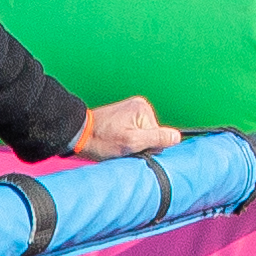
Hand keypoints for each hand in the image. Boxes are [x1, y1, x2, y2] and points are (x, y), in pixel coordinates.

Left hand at [60, 97, 177, 159]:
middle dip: (139, 145)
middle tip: (122, 147)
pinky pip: (134, 134)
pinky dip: (126, 141)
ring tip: (116, 144)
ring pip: (142, 136)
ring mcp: (131, 111)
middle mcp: (139, 106)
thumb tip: (177, 137)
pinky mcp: (123, 118)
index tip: (132, 148)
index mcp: (143, 109)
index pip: (159, 136)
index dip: (147, 147)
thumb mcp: (131, 143)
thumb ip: (156, 139)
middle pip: (151, 135)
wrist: (77, 135)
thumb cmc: (102, 140)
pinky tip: (115, 142)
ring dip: (132, 145)